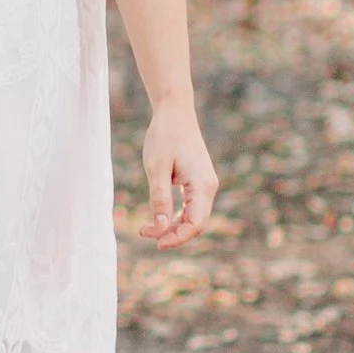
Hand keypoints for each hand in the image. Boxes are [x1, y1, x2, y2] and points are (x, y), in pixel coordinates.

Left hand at [143, 103, 217, 247]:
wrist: (175, 112)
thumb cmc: (164, 136)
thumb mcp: (156, 168)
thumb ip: (159, 199)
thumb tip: (160, 228)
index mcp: (203, 185)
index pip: (195, 224)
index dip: (176, 238)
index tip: (154, 240)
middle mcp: (209, 187)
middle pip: (197, 224)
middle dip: (173, 234)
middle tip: (144, 232)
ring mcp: (205, 184)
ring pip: (194, 217)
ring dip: (174, 226)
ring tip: (148, 227)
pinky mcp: (199, 181)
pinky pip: (192, 207)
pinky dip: (177, 216)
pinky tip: (160, 217)